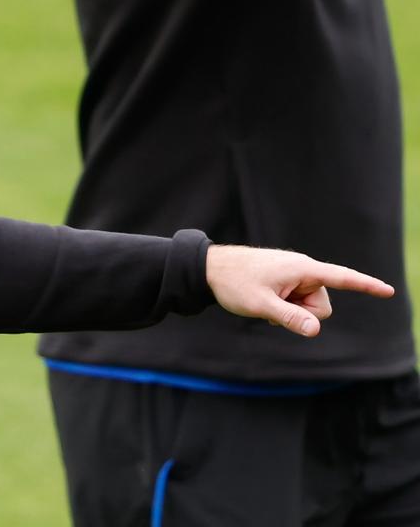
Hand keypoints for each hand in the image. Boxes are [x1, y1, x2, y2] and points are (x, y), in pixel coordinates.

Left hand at [205, 245, 394, 336]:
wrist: (210, 268)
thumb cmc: (234, 283)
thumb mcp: (261, 305)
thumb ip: (290, 318)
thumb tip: (316, 330)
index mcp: (302, 269)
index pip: (342, 278)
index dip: (366, 286)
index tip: (388, 291)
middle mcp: (303, 269)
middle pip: (322, 306)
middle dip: (303, 315)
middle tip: (272, 306)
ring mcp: (295, 275)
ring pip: (308, 308)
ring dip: (291, 312)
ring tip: (265, 301)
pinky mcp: (287, 281)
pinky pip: (296, 303)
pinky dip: (284, 308)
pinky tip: (264, 300)